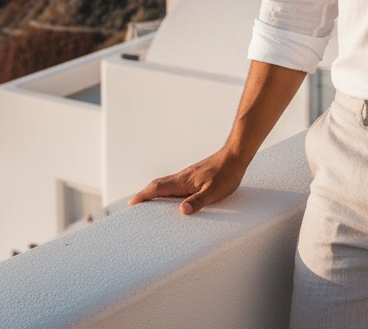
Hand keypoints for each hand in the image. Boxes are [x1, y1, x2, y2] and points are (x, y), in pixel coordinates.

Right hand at [128, 148, 246, 214]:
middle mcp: (182, 177)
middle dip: (145, 194)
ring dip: (155, 192)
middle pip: (158, 185)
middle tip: (135, 204)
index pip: (158, 188)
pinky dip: (166, 191)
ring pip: (166, 184)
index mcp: (183, 181)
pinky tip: (172, 197)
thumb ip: (198, 201)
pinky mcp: (194, 176)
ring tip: (149, 203)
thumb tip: (182, 211)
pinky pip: (175, 184)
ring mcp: (188, 176)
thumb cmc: (226, 174)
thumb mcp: (214, 192)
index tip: (132, 203)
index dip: (144, 195)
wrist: (235, 156)